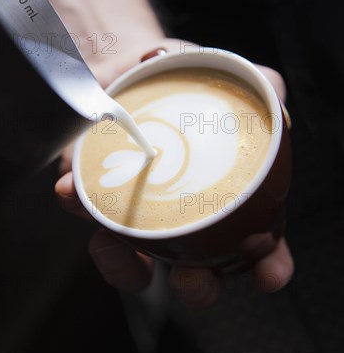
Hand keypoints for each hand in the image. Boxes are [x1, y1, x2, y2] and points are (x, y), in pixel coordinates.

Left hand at [55, 50, 293, 307]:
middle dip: (197, 287)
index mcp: (221, 197)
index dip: (267, 266)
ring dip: (122, 266)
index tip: (270, 274)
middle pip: (196, 272)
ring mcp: (135, 212)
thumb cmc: (183, 79)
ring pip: (132, 263)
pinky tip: (72, 189)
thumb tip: (281, 110)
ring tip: (114, 244)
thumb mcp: (227, 78)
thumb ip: (263, 90)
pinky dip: (76, 205)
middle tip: (193, 277)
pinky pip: (83, 212)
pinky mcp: (93, 195)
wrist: (129, 66)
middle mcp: (180, 216)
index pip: (253, 245)